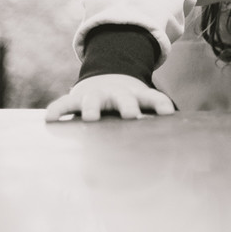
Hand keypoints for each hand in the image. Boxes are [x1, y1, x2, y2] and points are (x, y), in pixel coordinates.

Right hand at [44, 73, 175, 121]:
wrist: (106, 78)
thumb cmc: (129, 103)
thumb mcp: (144, 107)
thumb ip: (156, 123)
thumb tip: (180, 154)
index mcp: (137, 96)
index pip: (152, 97)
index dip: (159, 103)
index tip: (167, 112)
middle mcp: (117, 94)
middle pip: (124, 98)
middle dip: (127, 106)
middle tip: (131, 115)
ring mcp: (95, 94)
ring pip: (93, 99)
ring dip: (92, 107)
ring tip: (90, 118)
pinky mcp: (75, 98)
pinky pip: (64, 103)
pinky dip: (57, 109)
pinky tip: (50, 118)